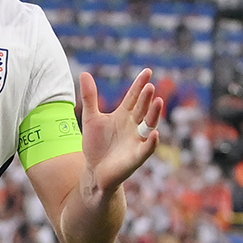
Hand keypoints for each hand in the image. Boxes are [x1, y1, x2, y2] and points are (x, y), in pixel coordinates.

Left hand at [80, 69, 163, 193]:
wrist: (94, 171)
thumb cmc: (95, 144)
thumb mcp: (91, 118)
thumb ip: (90, 97)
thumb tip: (85, 73)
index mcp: (124, 115)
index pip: (134, 96)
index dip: (140, 85)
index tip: (147, 71)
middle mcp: (133, 125)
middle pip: (142, 108)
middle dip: (146, 98)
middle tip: (149, 86)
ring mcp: (136, 140)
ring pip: (149, 125)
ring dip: (154, 114)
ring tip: (158, 102)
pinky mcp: (136, 156)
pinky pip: (146, 148)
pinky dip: (151, 142)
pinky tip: (154, 134)